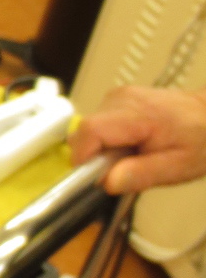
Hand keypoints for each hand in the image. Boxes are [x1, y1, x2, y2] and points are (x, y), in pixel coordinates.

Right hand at [69, 85, 205, 193]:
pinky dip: (108, 140)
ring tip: (132, 154)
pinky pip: (98, 125)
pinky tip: (131, 144)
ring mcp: (118, 96)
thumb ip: (142, 174)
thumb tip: (108, 181)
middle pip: (85, 132)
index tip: (93, 176)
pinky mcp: (116, 99)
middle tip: (124, 167)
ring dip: (102, 149)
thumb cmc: (200, 138)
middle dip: (96, 157)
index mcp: (138, 114)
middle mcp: (122, 99)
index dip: (83, 157)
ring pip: (89, 130)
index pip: (90, 131)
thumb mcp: (178, 167)